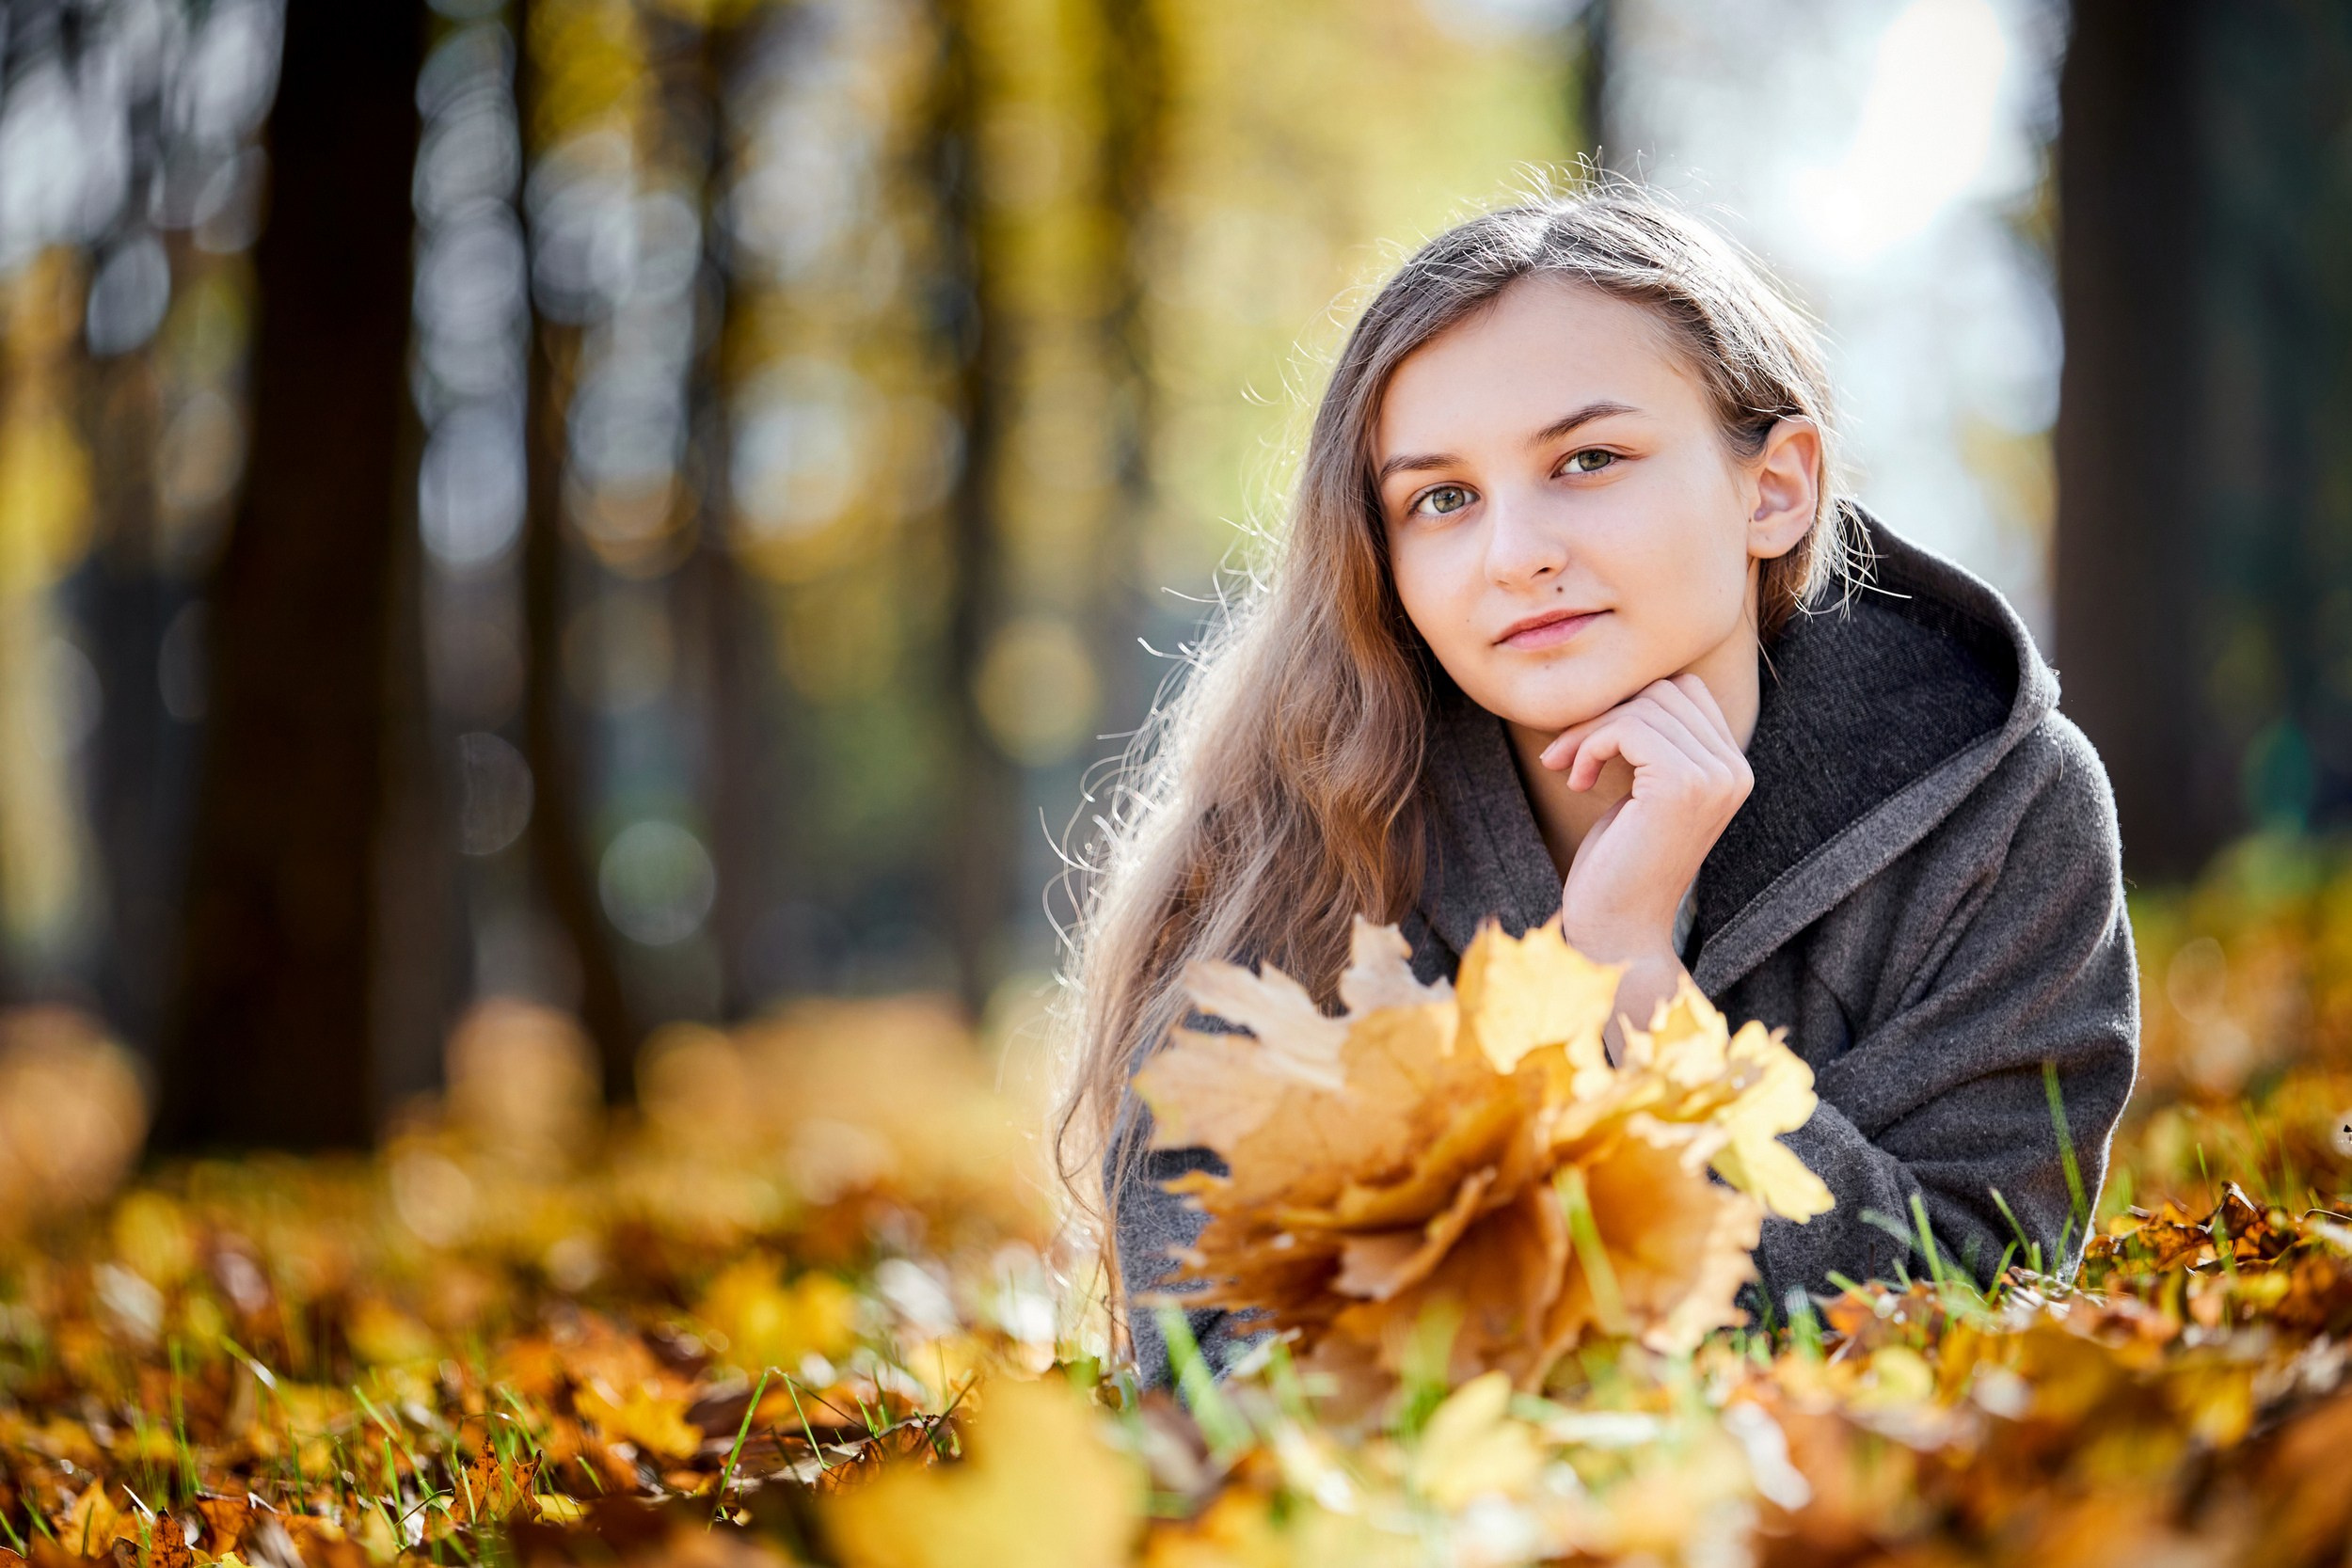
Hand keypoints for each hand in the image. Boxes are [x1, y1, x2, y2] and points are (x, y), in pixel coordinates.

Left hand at [1539, 675, 1751, 1043]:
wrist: (1619, 930)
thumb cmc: (1620, 863)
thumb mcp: (1642, 791)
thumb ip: (1652, 742)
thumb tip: (1627, 684)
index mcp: (1732, 768)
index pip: (1684, 691)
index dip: (1629, 705)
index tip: (1589, 743)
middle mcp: (1734, 769)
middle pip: (1663, 691)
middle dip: (1604, 714)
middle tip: (1566, 755)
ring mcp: (1714, 776)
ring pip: (1641, 707)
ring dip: (1589, 732)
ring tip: (1568, 769)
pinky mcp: (1681, 784)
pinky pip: (1628, 726)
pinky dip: (1590, 744)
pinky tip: (1576, 780)